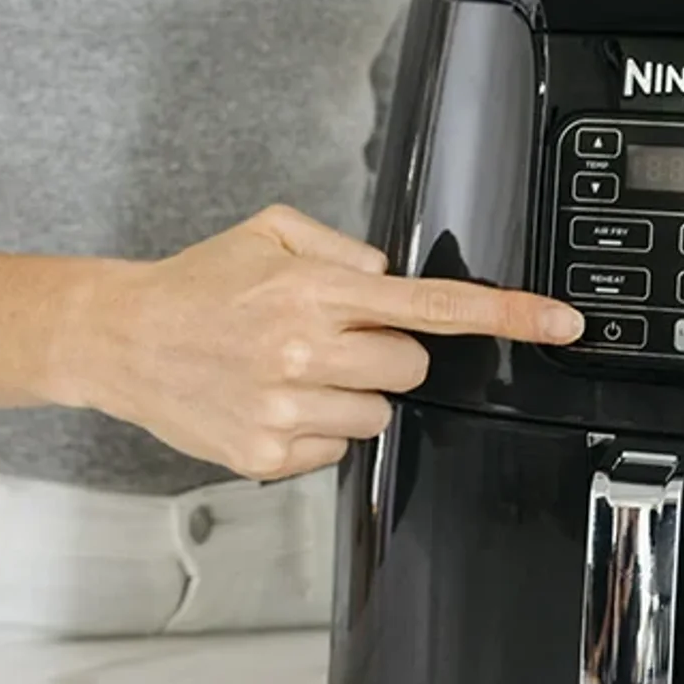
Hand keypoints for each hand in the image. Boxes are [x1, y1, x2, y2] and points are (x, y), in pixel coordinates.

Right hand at [58, 205, 583, 480]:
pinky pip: (337, 447)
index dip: (507, 316)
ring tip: (293, 371)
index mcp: (315, 290)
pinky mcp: (269, 452)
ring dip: (351, 393)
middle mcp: (306, 349)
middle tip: (331, 340)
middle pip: (411, 367)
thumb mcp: (270, 231)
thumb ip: (342, 248)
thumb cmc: (197, 285)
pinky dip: (316, 428)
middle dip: (386, 353)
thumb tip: (388, 280)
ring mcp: (288, 406)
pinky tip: (273, 400)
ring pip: (379, 413)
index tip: (560, 323)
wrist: (122, 337)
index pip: (432, 306)